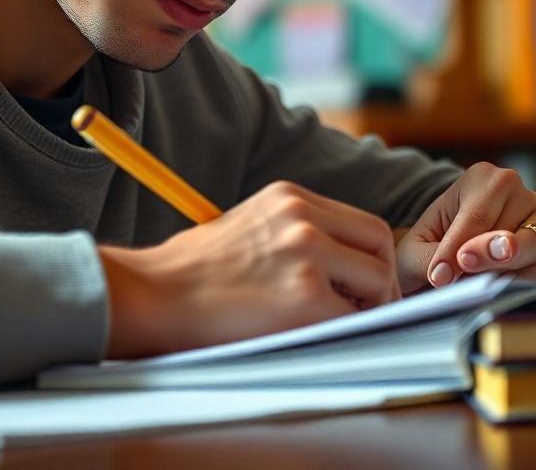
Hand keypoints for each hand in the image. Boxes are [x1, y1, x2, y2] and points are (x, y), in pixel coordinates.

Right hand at [99, 180, 399, 358]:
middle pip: (380, 242)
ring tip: (331, 324)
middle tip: (360, 309)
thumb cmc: (194, 272)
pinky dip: (344, 333)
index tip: (357, 285)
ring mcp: (307, 253)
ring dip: (366, 307)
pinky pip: (354, 319)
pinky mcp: (307, 296)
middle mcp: (302, 216)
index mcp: (289, 197)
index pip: (360, 222)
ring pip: (378, 279)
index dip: (366, 257)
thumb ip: (295, 233)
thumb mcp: (250, 227)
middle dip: (379, 280)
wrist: (155, 293)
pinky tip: (312, 337)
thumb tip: (341, 266)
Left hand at [394, 163, 535, 294]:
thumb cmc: (433, 242)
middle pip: (513, 235)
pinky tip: (513, 286)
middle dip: (489, 263)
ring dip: (516, 275)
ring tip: (490, 285)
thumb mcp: (418, 246)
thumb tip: (445, 276)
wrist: (453, 246)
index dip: (459, 249)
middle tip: (467, 275)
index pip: (477, 216)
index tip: (441, 275)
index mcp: (482, 177)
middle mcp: (518, 190)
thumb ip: (432, 256)